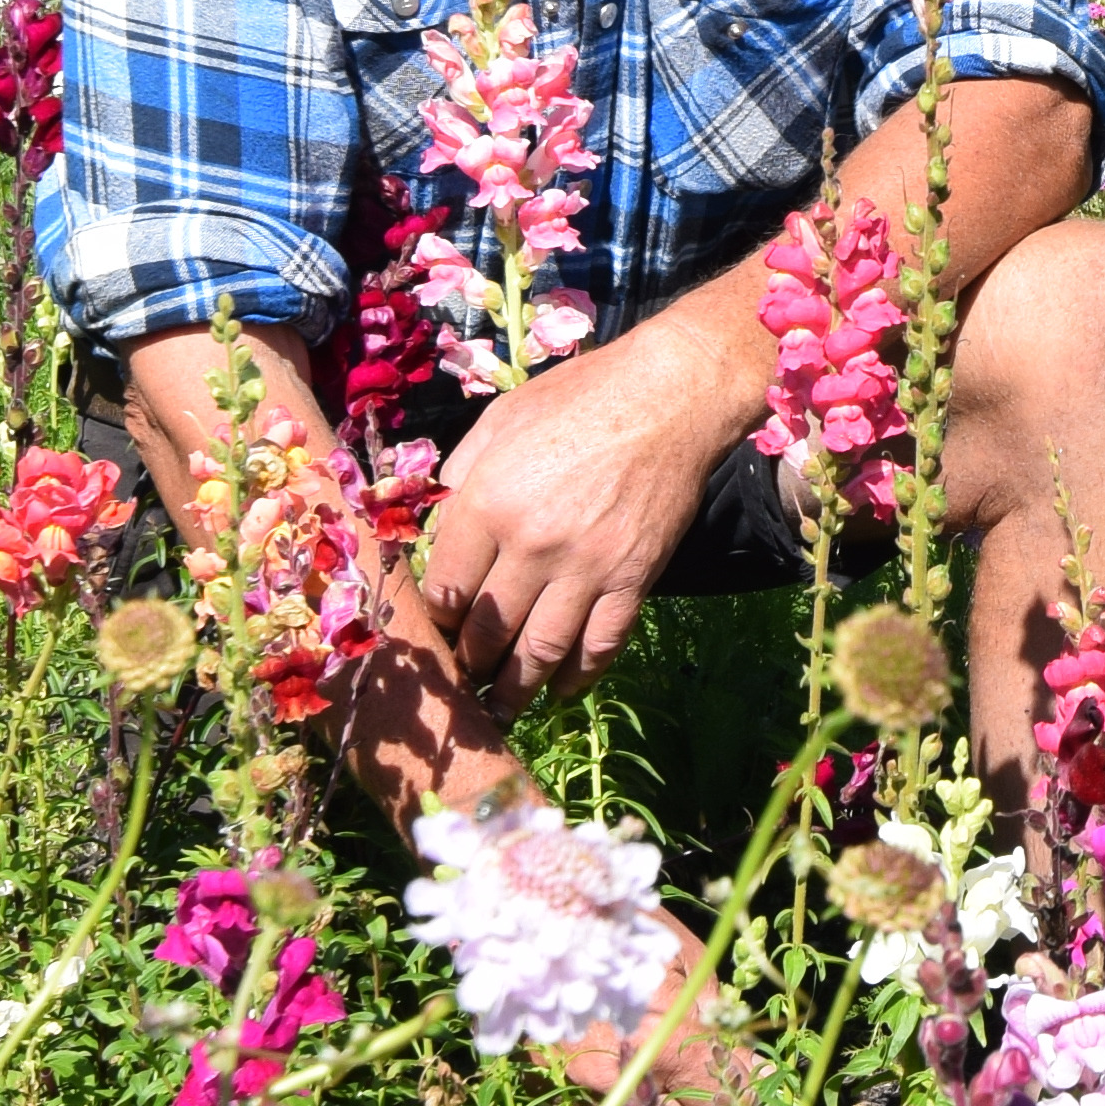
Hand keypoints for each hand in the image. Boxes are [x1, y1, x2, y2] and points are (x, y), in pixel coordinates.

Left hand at [406, 329, 737, 699]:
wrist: (670, 397)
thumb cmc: (578, 398)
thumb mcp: (500, 420)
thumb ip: (462, 476)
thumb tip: (439, 526)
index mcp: (489, 501)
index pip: (445, 588)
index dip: (434, 621)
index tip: (434, 634)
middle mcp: (533, 544)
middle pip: (486, 630)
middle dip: (467, 663)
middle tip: (458, 680)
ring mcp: (587, 568)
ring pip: (538, 652)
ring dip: (513, 690)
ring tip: (497, 708)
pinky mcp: (633, 580)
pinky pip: (600, 646)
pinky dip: (576, 677)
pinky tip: (558, 689)